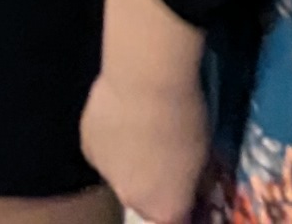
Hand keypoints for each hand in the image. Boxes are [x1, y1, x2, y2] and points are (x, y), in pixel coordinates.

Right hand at [83, 62, 212, 223]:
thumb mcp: (204, 155)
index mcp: (164, 209)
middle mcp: (131, 200)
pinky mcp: (86, 147)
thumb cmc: (186, 119)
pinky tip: (122, 116)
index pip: (177, 219)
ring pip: (120, 175)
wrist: (145, 82)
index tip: (190, 185)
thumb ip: (193, 179)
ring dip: (131, 162)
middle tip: (166, 154)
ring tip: (141, 128)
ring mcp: (104, 175)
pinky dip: (113, 140)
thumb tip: (190, 184)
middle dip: (155, 185)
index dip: (185, 202)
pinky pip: (103, 152)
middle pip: (145, 201)